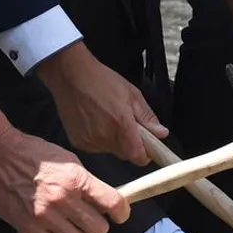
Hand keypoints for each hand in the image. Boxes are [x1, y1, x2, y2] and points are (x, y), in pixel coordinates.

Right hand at [0, 95, 128, 232]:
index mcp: (77, 178)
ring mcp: (45, 215)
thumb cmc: (31, 153)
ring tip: (68, 226)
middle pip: (98, 229)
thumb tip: (102, 200)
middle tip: (89, 219)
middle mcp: (64, 198)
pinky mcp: (28, 227)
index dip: (121, 213)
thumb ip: (85, 181)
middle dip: (97, 225)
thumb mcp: (66, 159)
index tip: (119, 215)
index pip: (113, 203)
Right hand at [40, 42, 165, 162]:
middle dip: (129, 143)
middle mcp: (104, 137)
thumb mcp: (132, 94)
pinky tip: (94, 121)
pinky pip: (95, 147)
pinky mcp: (78, 142)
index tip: (147, 146)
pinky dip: (98, 139)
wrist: (71, 76)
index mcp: (121, 125)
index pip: (138, 157)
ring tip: (107, 118)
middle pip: (124, 153)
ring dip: (113, 140)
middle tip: (125, 123)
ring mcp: (89, 141)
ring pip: (110, 150)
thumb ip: (147, 117)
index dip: (145, 154)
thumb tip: (161, 133)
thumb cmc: (101, 81)